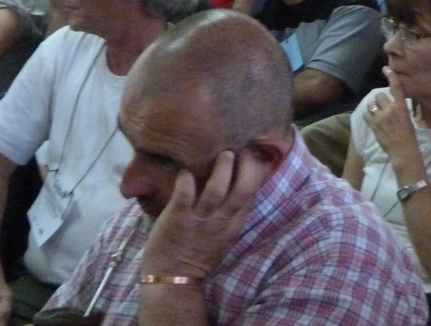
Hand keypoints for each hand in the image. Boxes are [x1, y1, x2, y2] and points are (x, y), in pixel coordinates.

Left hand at [141, 149, 271, 279]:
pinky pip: (184, 194)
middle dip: (246, 165)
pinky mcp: (177, 218)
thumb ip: (234, 211)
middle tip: (240, 151)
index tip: (250, 155)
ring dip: (222, 168)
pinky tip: (184, 172)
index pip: (253, 191)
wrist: (173, 279)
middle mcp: (222, 219)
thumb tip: (240, 182)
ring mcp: (200, 218)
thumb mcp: (227, 234)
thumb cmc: (199, 253)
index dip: (256, 169)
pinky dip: (185, 180)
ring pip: (216, 189)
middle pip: (243, 188)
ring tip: (223, 154)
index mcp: (235, 221)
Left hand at [364, 68, 419, 162]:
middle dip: (379, 100)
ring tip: (376, 112)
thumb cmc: (408, 135)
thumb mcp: (407, 117)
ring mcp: (381, 117)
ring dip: (372, 106)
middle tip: (382, 106)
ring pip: (371, 104)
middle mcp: (390, 109)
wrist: (403, 149)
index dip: (391, 76)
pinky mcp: (373, 124)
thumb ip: (398, 108)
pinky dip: (367, 114)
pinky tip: (371, 118)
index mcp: (401, 106)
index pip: (396, 87)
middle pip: (379, 96)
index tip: (386, 68)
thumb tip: (392, 103)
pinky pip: (366, 114)